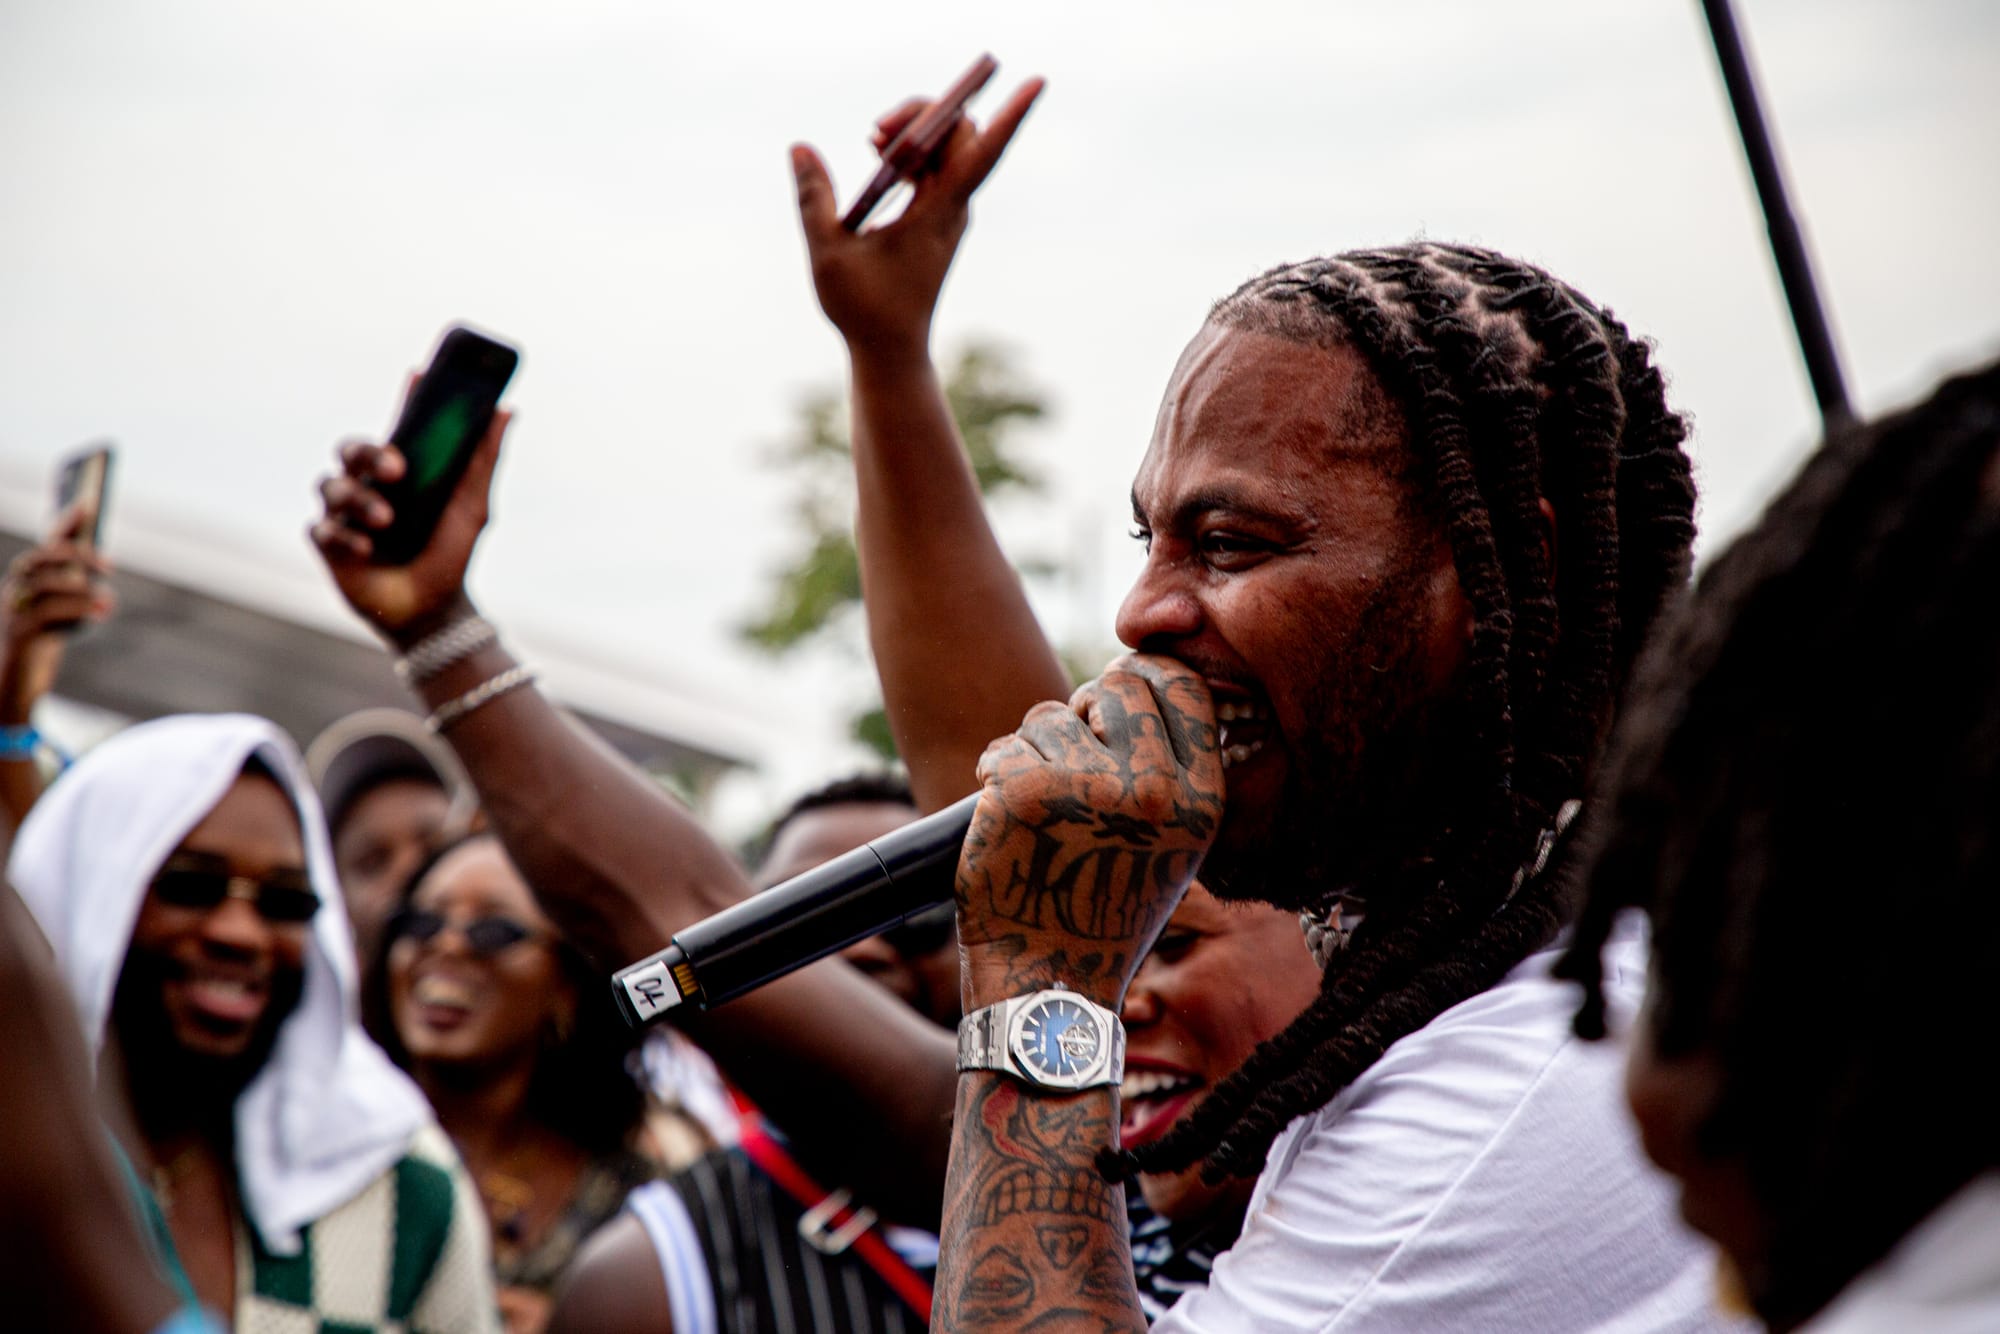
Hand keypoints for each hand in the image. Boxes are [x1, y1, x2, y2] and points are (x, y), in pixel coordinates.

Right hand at [0, 510, 113, 722]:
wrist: (14, 685)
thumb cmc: (41, 645)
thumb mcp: (62, 612)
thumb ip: (75, 587)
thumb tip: (98, 560)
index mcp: (26, 582)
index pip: (45, 546)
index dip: (63, 525)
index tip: (87, 506)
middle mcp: (14, 591)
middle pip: (41, 559)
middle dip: (76, 557)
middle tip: (109, 566)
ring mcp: (13, 612)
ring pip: (43, 586)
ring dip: (81, 590)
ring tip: (109, 601)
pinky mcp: (19, 636)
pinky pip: (46, 614)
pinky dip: (76, 611)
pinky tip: (100, 613)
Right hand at [308, 395, 508, 643]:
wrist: (433, 610)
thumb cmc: (451, 554)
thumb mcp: (472, 506)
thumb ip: (483, 459)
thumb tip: (506, 409)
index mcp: (401, 470)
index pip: (397, 424)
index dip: (405, 398)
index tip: (420, 374)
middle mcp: (368, 484)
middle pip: (351, 449)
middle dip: (370, 453)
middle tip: (398, 468)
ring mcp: (345, 513)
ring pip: (332, 487)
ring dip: (360, 501)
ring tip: (387, 520)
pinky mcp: (329, 545)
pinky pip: (323, 529)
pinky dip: (345, 537)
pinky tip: (367, 549)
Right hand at [792, 77, 1042, 358]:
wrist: (891, 353)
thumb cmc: (864, 310)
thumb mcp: (828, 252)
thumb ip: (813, 198)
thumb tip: (799, 148)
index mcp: (939, 212)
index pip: (983, 151)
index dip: (1013, 115)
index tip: (1036, 83)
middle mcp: (954, 208)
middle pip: (959, 133)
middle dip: (923, 113)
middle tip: (875, 133)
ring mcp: (949, 213)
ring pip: (947, 148)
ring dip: (913, 132)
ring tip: (871, 142)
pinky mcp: (938, 221)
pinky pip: (937, 168)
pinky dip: (912, 153)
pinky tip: (881, 160)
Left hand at [956, 654, 1222, 1009]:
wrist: (1052, 984)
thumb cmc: (1106, 910)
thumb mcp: (1171, 844)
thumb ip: (1166, 768)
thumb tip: (1130, 682)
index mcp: (1201, 799)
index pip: (1182, 685)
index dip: (1144, 678)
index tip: (1119, 697)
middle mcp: (1153, 790)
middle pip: (1116, 684)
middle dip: (1087, 709)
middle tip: (1072, 754)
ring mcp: (1089, 788)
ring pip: (1050, 716)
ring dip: (1036, 751)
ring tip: (1042, 813)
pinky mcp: (1025, 793)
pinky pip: (1006, 748)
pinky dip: (997, 776)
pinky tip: (1007, 821)